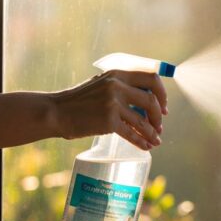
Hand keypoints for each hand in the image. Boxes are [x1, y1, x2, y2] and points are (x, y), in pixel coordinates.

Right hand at [50, 70, 167, 149]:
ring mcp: (112, 103)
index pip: (152, 78)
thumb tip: (149, 101)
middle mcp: (117, 85)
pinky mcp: (108, 120)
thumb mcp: (102, 84)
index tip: (163, 107)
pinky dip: (142, 141)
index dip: (162, 94)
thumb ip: (123, 87)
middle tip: (160, 126)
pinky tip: (146, 146)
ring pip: (144, 120)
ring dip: (153, 132)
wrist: (56, 112)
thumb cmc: (80, 101)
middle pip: (152, 100)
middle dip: (159, 116)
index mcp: (118, 74)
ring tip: (156, 140)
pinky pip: (132, 133)